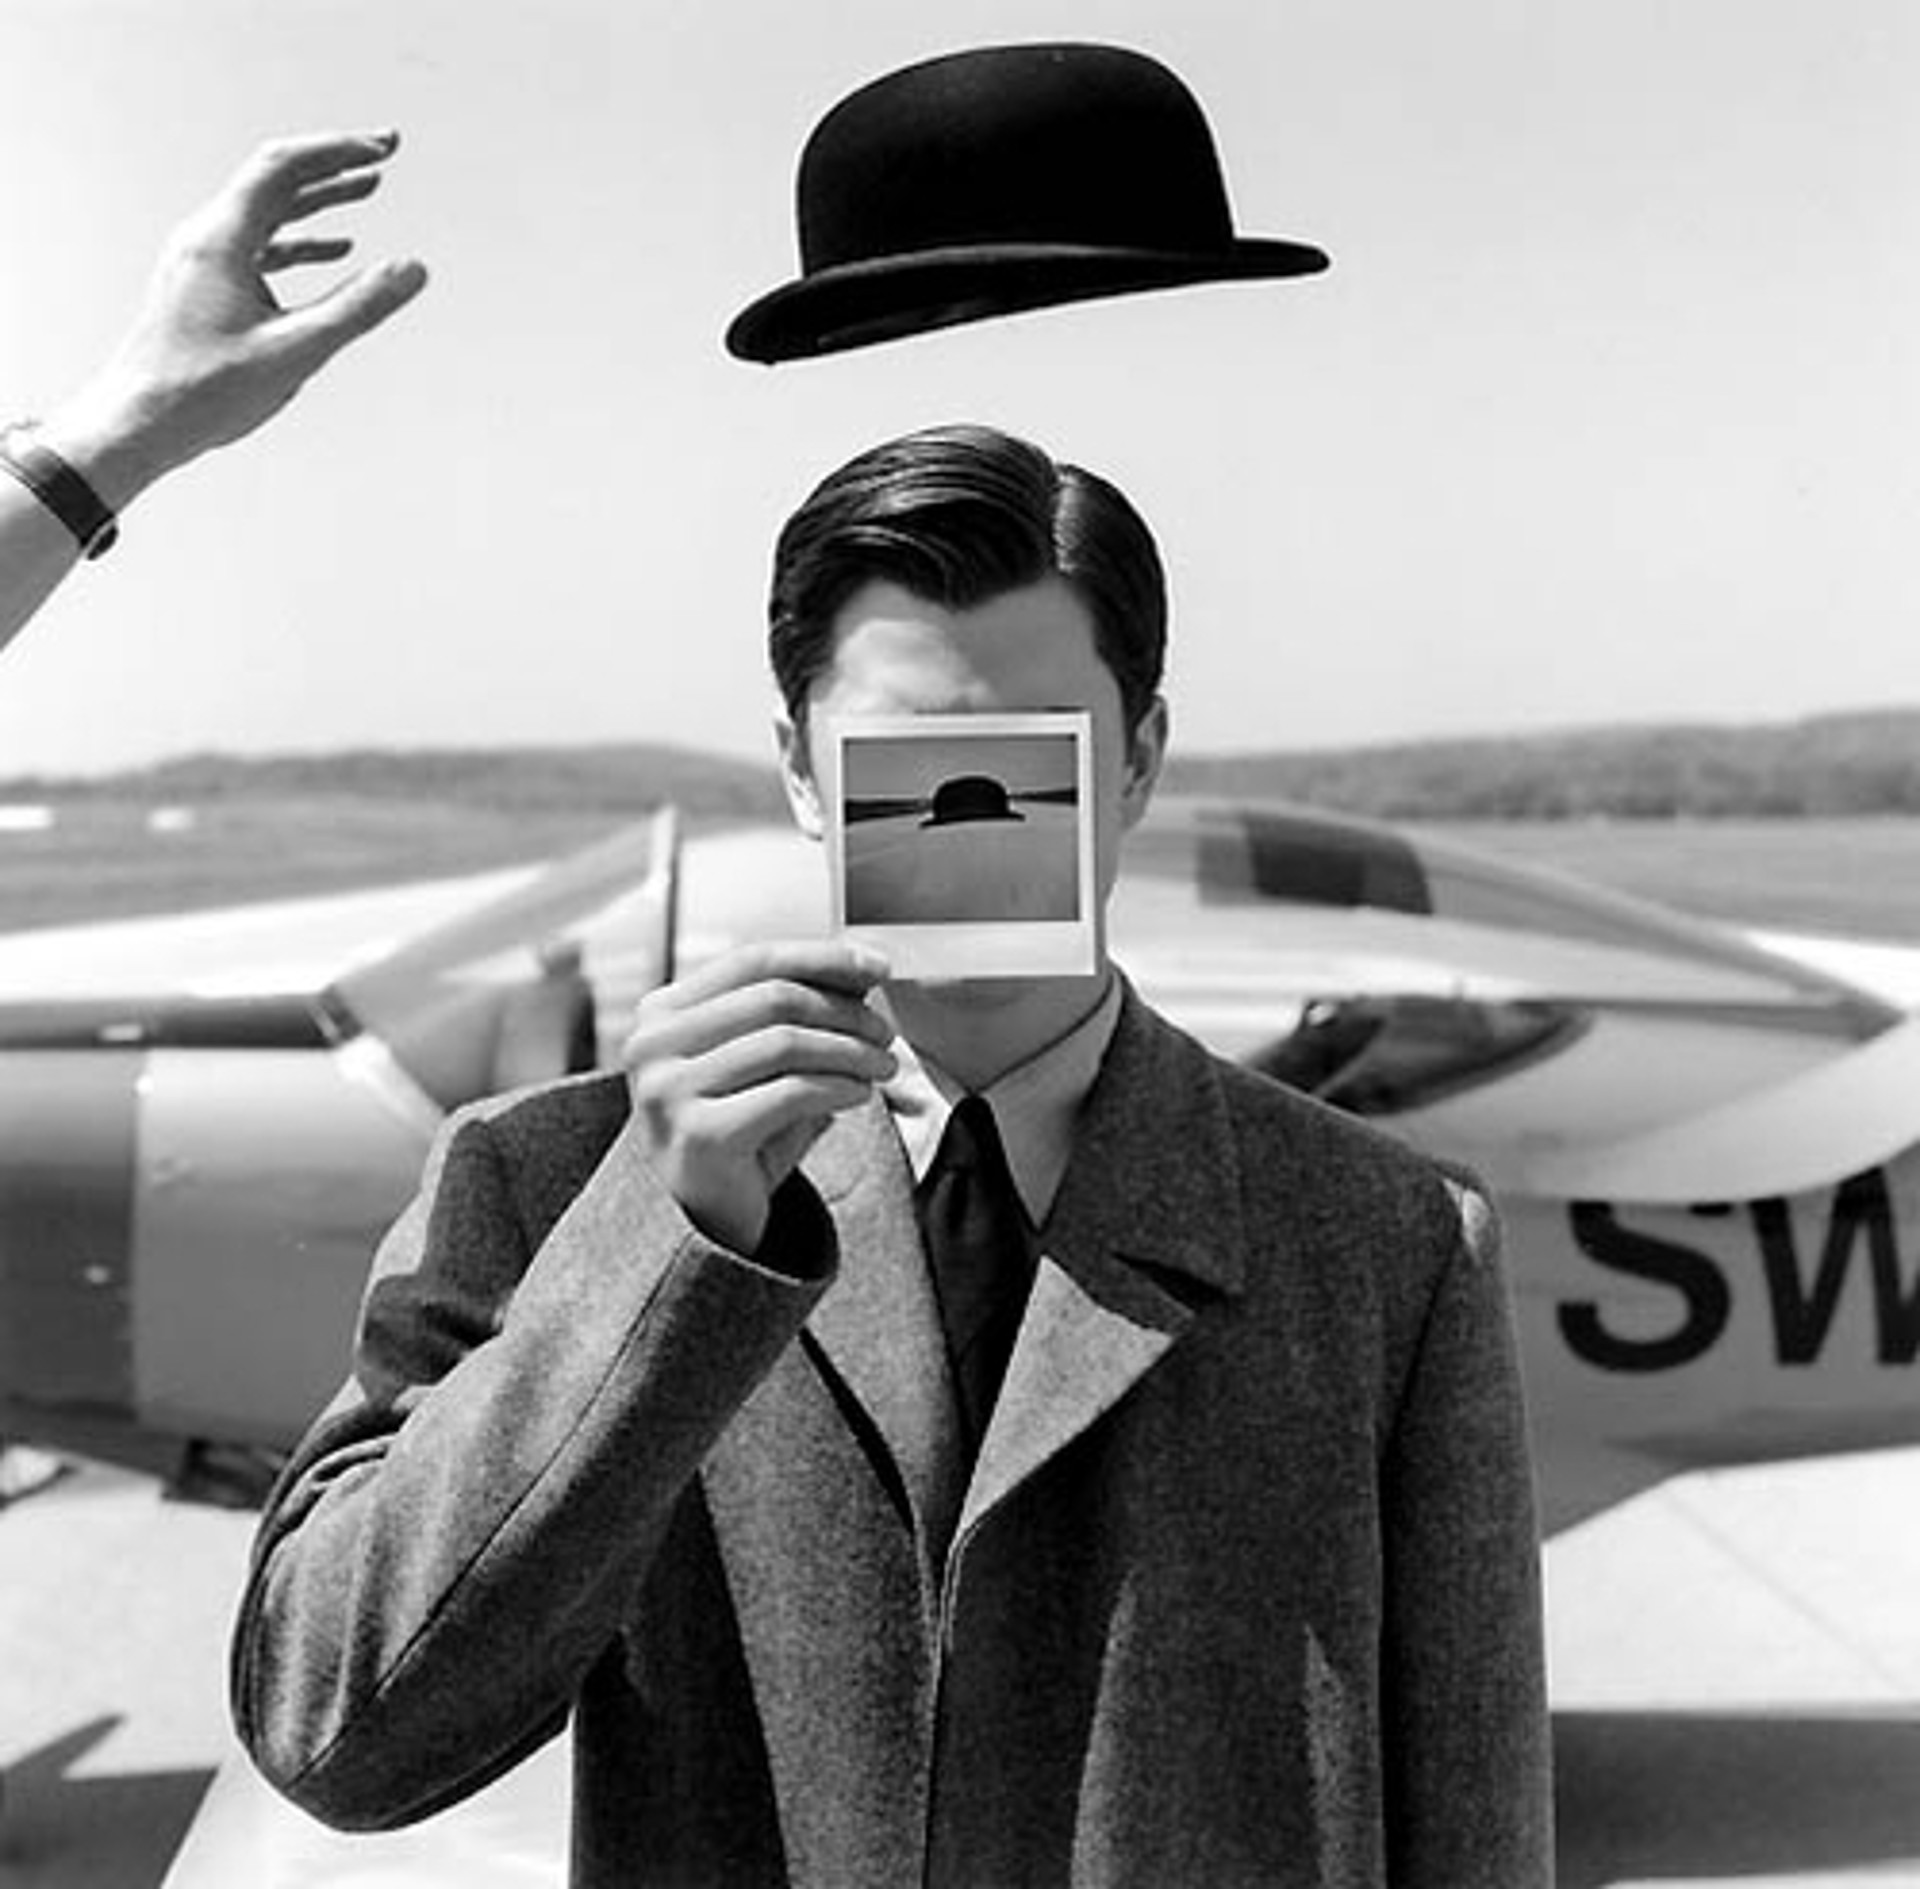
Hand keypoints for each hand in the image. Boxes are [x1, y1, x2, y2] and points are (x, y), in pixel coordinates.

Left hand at [42, 130, 428, 503]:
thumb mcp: (296, 350)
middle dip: (334, 164)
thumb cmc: (204, 391)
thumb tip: (412, 270)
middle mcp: (208, 238)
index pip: (283, 168)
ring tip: (366, 188)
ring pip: (269, 212)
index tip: (383, 150)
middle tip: (384, 153)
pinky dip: (301, 240)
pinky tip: (335, 249)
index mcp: (222, 239)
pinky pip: (260, 246)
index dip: (337, 151)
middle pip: (277, 179)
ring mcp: (204, 261)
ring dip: (320, 198)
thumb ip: (359, 307)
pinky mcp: (207, 286)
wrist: (138, 421)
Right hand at [622, 942, 895, 1255]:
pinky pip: (791, 1093)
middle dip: (845, 1012)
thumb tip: (862, 972)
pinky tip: (860, 1094)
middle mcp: (652, 1044)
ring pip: (787, 1042)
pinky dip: (838, 1087)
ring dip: (851, 1051)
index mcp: (661, 1012)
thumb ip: (793, 1015)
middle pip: (775, 997)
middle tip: (886, 1032)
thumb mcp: (758, 1062)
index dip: (823, 958)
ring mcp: (669, 1090)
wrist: (699, 1222)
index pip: (753, 960)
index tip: (878, 968)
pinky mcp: (698, 1135)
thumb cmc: (737, 1132)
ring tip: (883, 1065)